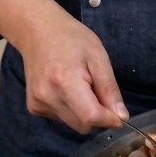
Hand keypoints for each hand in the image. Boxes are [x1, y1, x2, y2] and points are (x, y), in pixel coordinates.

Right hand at [0, 0, 127, 132]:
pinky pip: (62, 119)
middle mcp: (47, 97)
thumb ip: (109, 89)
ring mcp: (38, 103)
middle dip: (98, 116)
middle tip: (98, 91)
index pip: (91, 117)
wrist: (37, 31)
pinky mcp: (34, 107)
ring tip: (81, 86)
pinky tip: (67, 89)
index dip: (110, 119)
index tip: (119, 113)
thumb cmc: (71, 38)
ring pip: (73, 125)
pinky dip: (71, 110)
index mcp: (65, 81)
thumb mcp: (98, 57)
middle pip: (83, 125)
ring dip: (84, 113)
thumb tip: (122, 118)